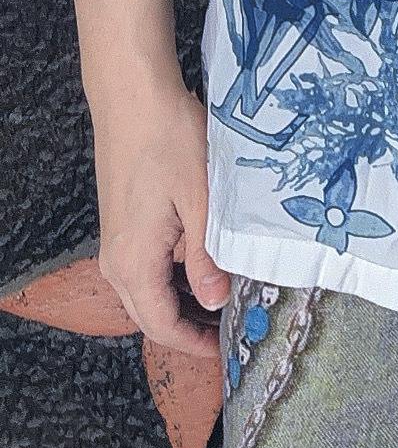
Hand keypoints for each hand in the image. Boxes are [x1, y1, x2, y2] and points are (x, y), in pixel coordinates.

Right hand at [90, 76, 228, 360]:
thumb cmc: (170, 139)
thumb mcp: (201, 199)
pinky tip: (202, 265)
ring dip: (181, 303)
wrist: (133, 96)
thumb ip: (207, 256)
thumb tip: (215, 301)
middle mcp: (117, 261)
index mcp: (134, 263)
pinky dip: (171, 278)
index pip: (162, 326)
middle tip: (232, 329)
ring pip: (147, 292)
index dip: (195, 344)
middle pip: (151, 315)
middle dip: (189, 328)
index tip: (226, 350)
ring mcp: (115, 242)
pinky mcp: (121, 224)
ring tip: (225, 299)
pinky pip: (144, 268)